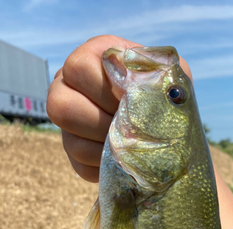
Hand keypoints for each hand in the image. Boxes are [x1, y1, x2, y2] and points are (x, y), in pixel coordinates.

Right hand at [47, 35, 192, 182]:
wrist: (170, 126)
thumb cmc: (167, 95)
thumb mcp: (167, 77)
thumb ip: (154, 73)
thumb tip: (135, 86)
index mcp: (92, 58)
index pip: (79, 69)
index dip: (107, 90)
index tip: (132, 101)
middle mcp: (68, 86)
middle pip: (61, 107)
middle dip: (104, 123)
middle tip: (132, 129)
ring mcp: (68, 122)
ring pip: (71, 141)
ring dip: (107, 148)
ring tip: (133, 145)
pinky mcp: (74, 153)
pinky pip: (81, 165)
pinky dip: (107, 166)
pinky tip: (127, 159)